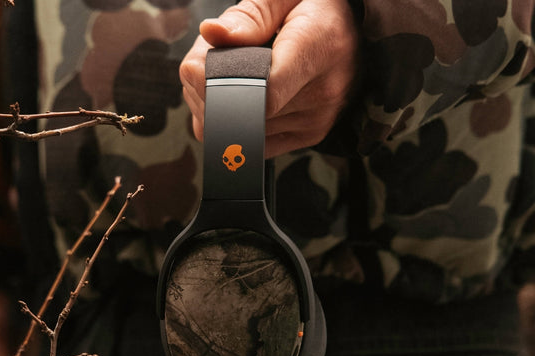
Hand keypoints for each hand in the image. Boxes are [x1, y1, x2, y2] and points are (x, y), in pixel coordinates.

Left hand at [180, 0, 359, 157]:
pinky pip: (257, 144)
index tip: (196, 67)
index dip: (219, 87)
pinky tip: (238, 98)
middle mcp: (324, 92)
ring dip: (218, 109)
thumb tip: (211, 33)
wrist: (358, 32)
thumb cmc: (318, 7)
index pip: (265, 92)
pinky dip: (236, 124)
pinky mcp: (310, 135)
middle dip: (207, 91)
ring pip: (245, 131)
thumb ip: (248, 16)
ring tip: (227, 76)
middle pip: (247, 113)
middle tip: (202, 64)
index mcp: (321, 47)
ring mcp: (318, 120)